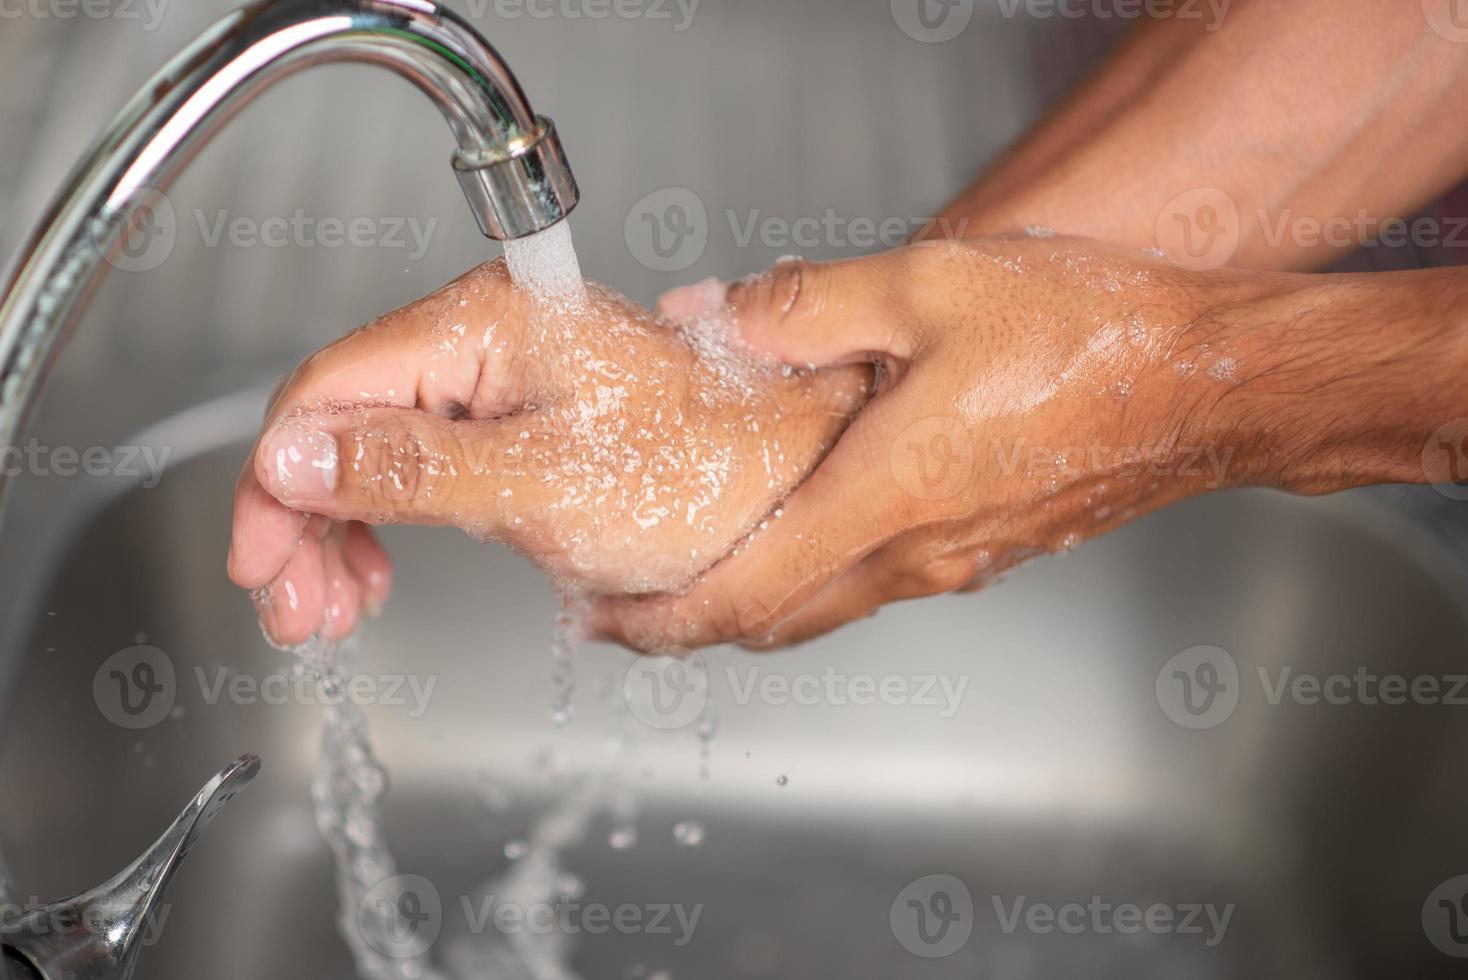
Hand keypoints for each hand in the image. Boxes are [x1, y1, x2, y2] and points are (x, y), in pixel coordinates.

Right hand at [227, 260, 869, 645]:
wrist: (797, 479)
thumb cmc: (702, 477)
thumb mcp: (538, 487)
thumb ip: (408, 468)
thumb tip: (290, 457)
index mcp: (482, 327)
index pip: (326, 391)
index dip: (275, 481)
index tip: (260, 563)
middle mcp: (487, 337)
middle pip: (343, 419)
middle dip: (304, 516)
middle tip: (297, 607)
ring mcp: (507, 378)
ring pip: (380, 445)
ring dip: (344, 526)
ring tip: (337, 604)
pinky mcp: (528, 419)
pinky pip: (431, 462)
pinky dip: (397, 519)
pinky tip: (386, 565)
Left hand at [590, 235, 1458, 648]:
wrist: (1215, 382)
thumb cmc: (1093, 335)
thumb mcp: (931, 285)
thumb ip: (807, 306)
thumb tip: (714, 315)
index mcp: (884, 496)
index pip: (744, 594)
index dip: (661, 621)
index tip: (603, 626)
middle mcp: (916, 550)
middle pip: (777, 621)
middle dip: (691, 626)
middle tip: (629, 613)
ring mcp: (958, 560)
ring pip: (831, 607)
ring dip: (755, 601)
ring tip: (701, 574)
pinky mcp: (992, 546)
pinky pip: (883, 581)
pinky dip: (820, 577)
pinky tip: (812, 530)